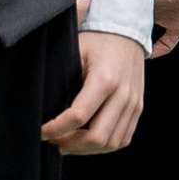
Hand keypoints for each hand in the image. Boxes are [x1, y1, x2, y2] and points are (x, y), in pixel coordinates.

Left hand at [44, 28, 144, 154]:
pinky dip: (104, 146)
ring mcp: (134, 103)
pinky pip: (123, 138)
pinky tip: (87, 141)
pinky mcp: (138, 108)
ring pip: (111, 143)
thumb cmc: (97, 39)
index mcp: (105, 79)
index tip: (41, 131)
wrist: (127, 30)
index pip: (78, 116)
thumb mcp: (75, 51)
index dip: (56, 129)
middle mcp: (123, 94)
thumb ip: (62, 77)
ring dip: (86, 149)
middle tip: (53, 140)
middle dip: (70, 144)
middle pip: (97, 137)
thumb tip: (41, 104)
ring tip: (68, 143)